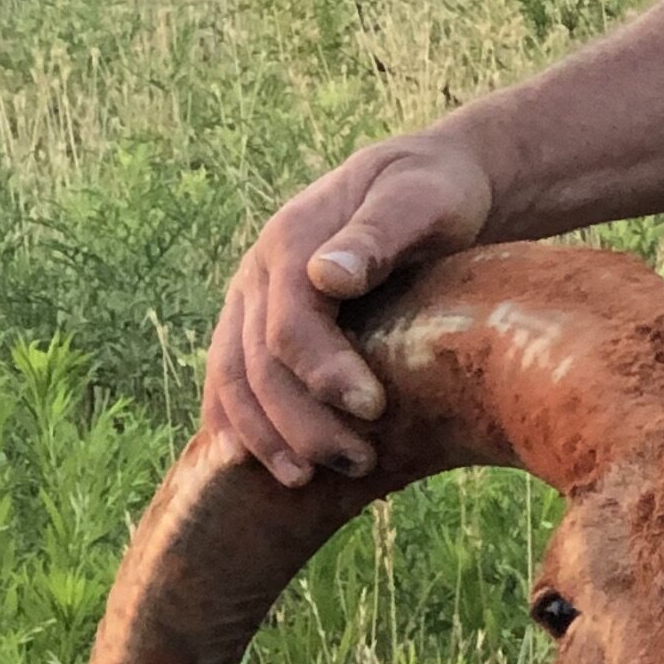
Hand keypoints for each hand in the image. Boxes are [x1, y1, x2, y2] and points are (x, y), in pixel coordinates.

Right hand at [202, 129, 498, 485]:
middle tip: (358, 463)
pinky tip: (253, 467)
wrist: (421, 181)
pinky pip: (230, 380)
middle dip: (301, 422)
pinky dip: (237, 424)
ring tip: (304, 482)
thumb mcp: (420, 200)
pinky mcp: (256, 324)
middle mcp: (258, 273)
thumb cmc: (434, 193)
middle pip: (256, 362)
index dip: (324, 373)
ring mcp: (250, 301)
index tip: (373, 411)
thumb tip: (330, 275)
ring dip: (263, 436)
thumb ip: (378, 234)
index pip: (290, 324)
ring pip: (232, 378)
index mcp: (292, 241)